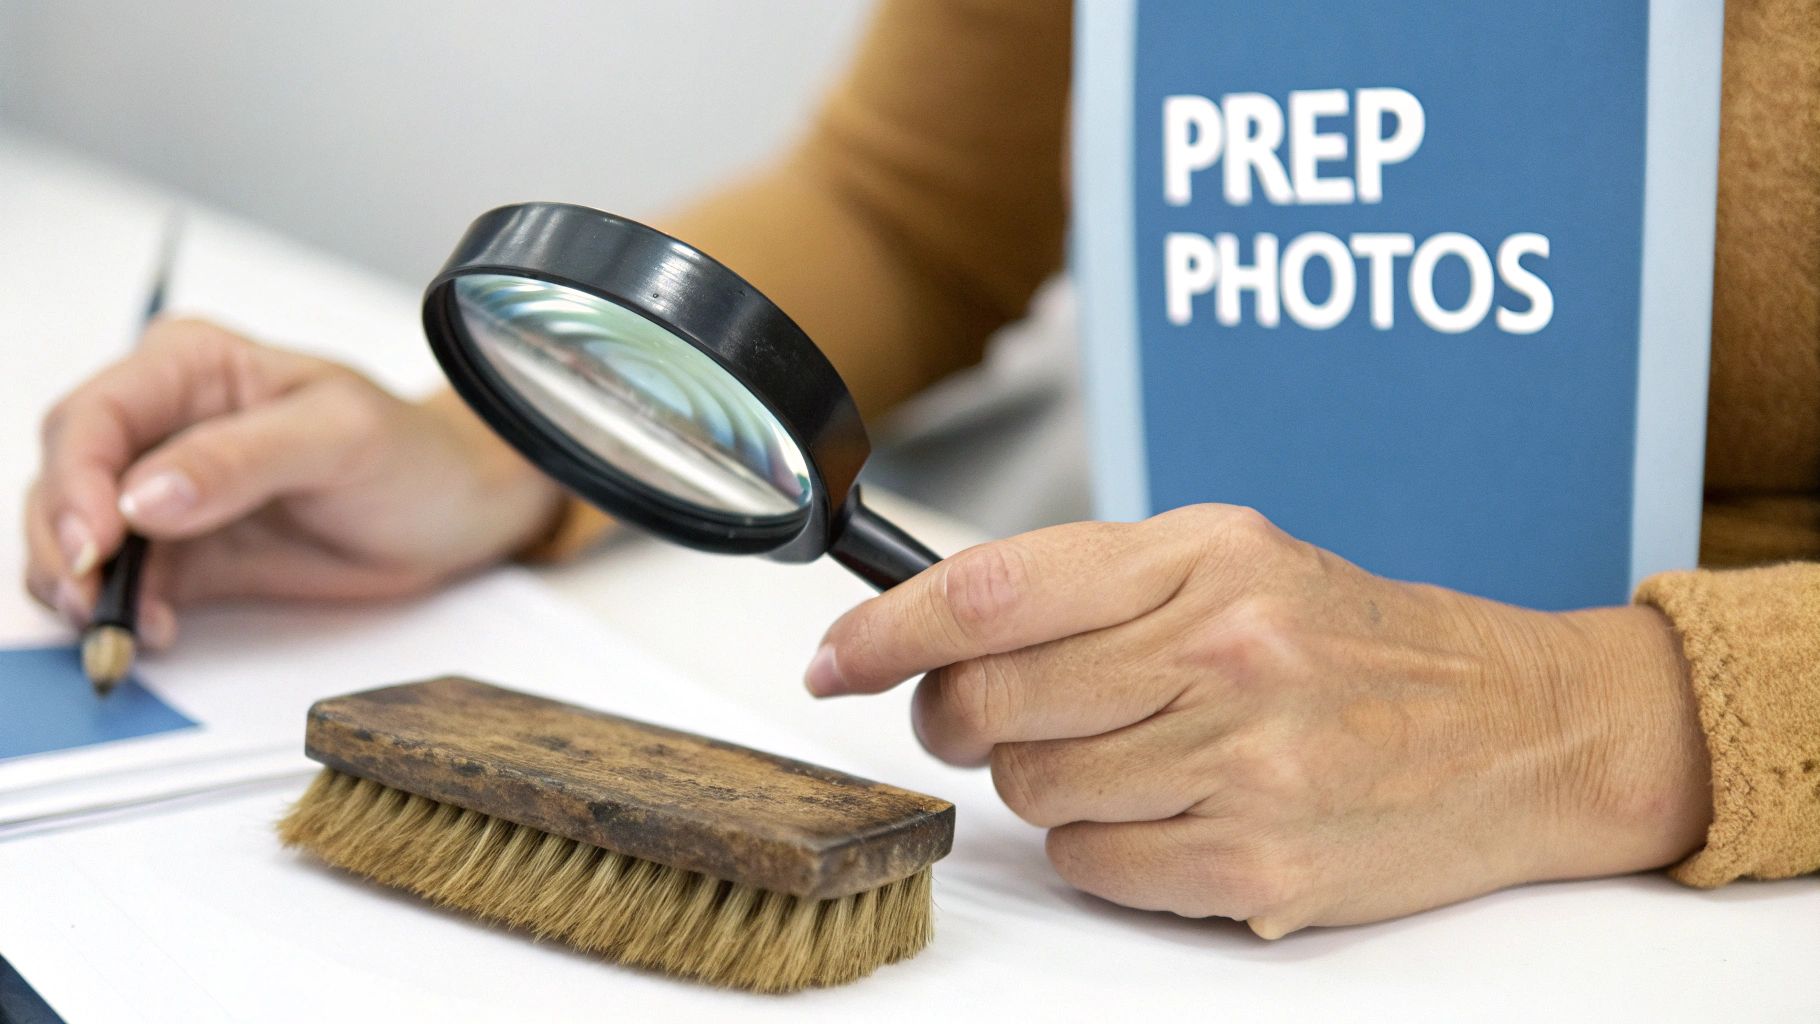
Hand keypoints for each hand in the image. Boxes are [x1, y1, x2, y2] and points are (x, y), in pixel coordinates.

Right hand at [24, 318, 565, 646]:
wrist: (456, 510)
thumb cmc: (413, 453)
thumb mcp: (341, 438)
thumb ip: (240, 459)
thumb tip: (143, 496)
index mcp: (191, 365)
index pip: (95, 416)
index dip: (75, 482)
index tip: (95, 543)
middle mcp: (162, 421)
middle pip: (65, 476)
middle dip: (62, 543)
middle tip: (90, 601)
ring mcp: (165, 490)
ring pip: (77, 536)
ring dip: (80, 588)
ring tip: (119, 629)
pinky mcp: (183, 552)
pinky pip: (121, 583)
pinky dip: (118, 612)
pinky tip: (149, 632)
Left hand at [804, 505, 1712, 936]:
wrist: (1518, 727)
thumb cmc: (1361, 641)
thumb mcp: (1236, 559)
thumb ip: (1092, 585)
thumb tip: (940, 633)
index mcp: (1206, 556)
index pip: (992, 588)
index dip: (885, 627)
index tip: (834, 656)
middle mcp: (1224, 650)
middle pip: (990, 698)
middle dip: (954, 715)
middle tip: (977, 715)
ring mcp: (1244, 763)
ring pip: (1032, 788)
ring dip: (1043, 781)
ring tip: (1127, 757)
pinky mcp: (1260, 863)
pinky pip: (1094, 867)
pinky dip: (1099, 848)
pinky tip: (1163, 815)